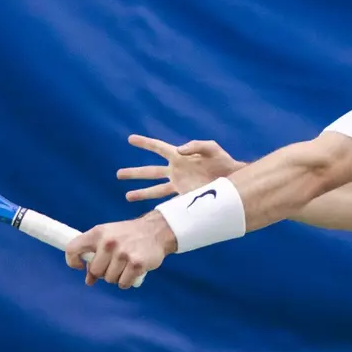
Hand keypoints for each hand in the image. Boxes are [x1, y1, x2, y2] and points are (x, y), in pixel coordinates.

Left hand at [65, 213, 176, 288]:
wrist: (157, 230)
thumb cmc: (128, 235)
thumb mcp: (109, 237)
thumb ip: (95, 255)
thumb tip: (88, 280)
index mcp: (97, 233)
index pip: (72, 249)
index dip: (72, 261)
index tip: (80, 266)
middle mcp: (108, 242)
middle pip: (95, 271)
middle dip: (102, 272)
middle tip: (113, 264)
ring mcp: (122, 254)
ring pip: (109, 279)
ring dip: (116, 277)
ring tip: (125, 265)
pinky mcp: (136, 264)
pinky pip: (123, 283)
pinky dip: (126, 281)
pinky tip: (132, 271)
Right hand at [117, 134, 243, 201]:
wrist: (233, 181)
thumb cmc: (223, 162)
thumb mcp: (211, 148)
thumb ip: (196, 145)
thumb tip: (178, 150)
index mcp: (180, 158)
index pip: (158, 148)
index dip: (145, 143)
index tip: (130, 139)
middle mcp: (176, 172)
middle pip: (150, 172)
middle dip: (135, 173)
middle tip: (118, 174)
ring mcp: (179, 186)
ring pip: (155, 190)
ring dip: (141, 193)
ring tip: (127, 196)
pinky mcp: (185, 198)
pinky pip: (168, 203)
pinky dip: (158, 208)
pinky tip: (149, 213)